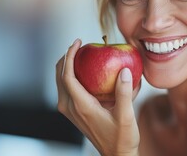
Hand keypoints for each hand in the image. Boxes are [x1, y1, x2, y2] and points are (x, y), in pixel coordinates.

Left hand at [56, 39, 139, 155]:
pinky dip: (71, 75)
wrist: (116, 154)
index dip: (70, 56)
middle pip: (59, 76)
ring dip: (67, 66)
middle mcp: (71, 108)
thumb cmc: (122, 137)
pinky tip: (85, 70)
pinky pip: (67, 89)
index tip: (78, 42)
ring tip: (80, 53)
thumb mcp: (126, 115)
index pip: (68, 76)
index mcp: (81, 106)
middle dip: (66, 57)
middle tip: (79, 44)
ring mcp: (70, 111)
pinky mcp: (74, 112)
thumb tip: (125, 70)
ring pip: (61, 82)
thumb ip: (125, 93)